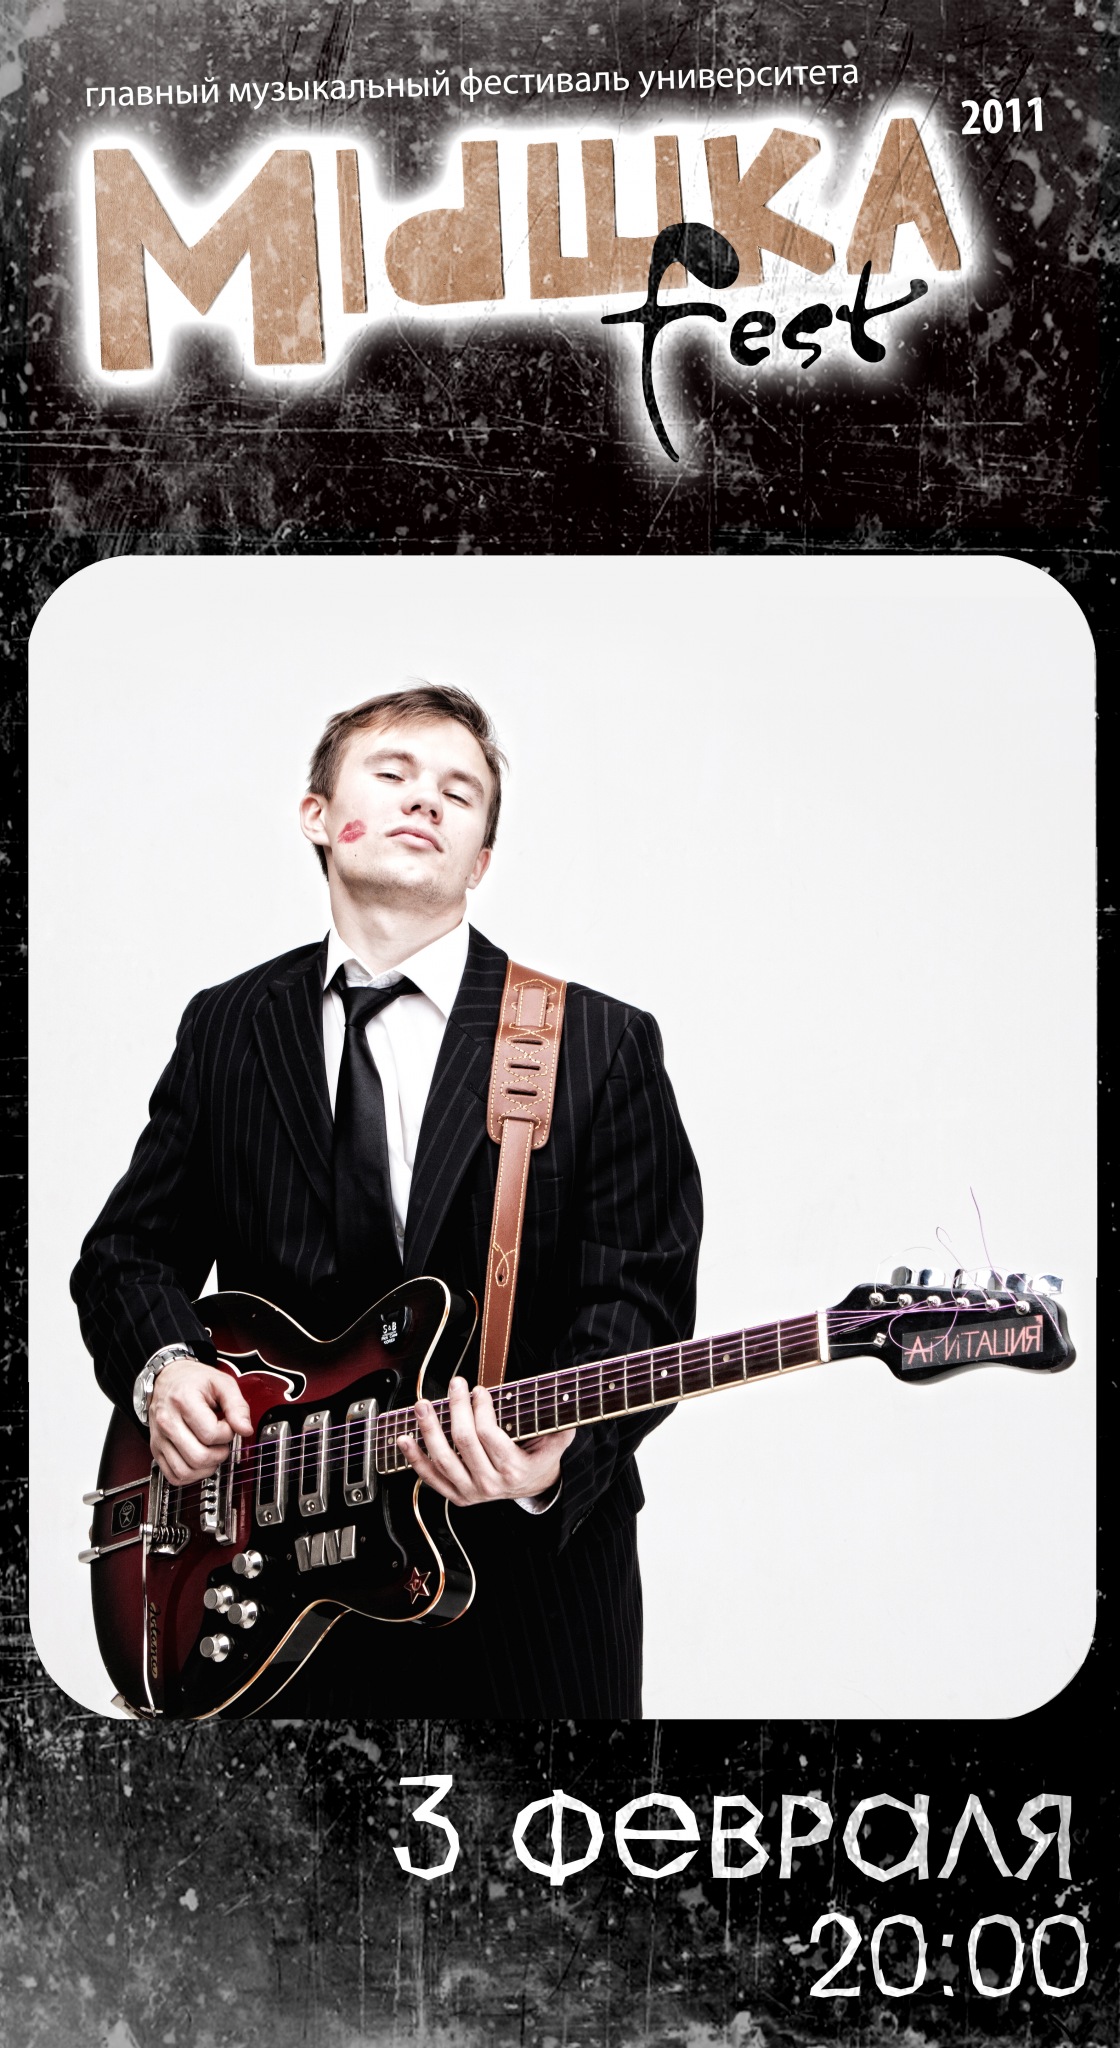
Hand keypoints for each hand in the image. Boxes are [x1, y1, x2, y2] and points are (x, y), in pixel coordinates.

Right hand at [147, 1360, 253, 1485]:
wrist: (167, 1378)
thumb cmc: (194, 1380)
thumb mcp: (222, 1383)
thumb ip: (237, 1406)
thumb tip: (245, 1429)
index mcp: (183, 1401)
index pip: (211, 1434)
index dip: (228, 1433)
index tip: (227, 1425)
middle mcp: (167, 1422)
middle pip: (199, 1457)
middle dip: (219, 1453)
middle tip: (222, 1441)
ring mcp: (159, 1438)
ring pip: (185, 1472)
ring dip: (206, 1468)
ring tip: (212, 1452)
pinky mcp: (156, 1449)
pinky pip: (174, 1476)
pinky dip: (191, 1475)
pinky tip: (199, 1461)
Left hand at [396, 1375, 574, 1507]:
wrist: (532, 1492)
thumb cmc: (540, 1460)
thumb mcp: (556, 1444)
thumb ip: (560, 1426)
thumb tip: (565, 1402)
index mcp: (514, 1470)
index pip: (489, 1436)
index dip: (480, 1410)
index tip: (479, 1389)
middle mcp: (490, 1485)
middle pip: (464, 1443)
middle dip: (456, 1409)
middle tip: (454, 1385)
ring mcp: (471, 1492)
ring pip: (443, 1460)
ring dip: (429, 1430)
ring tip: (422, 1405)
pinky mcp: (456, 1496)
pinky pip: (430, 1479)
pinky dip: (414, 1459)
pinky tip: (404, 1439)